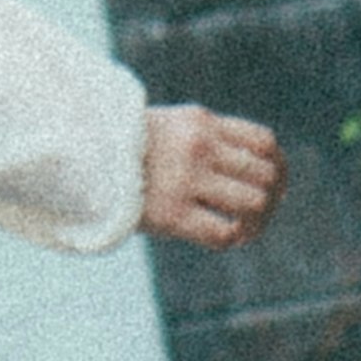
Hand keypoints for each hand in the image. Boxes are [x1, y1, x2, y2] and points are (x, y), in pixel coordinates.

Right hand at [140, 104, 282, 248]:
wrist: (81, 159)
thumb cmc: (131, 149)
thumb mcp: (175, 127)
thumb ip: (215, 140)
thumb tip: (270, 173)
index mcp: (201, 122)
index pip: (264, 143)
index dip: (278, 167)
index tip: (275, 186)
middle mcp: (199, 147)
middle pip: (265, 175)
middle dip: (270, 198)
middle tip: (259, 214)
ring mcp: (185, 179)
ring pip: (253, 203)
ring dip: (256, 222)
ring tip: (245, 229)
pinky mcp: (171, 213)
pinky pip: (223, 232)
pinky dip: (233, 238)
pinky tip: (226, 238)